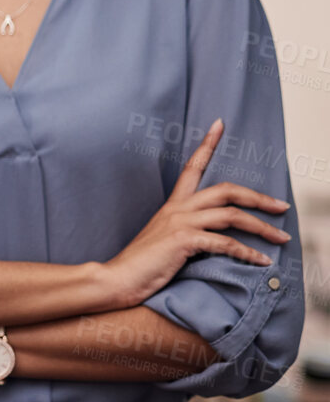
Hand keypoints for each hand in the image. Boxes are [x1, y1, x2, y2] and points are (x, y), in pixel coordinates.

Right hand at [101, 119, 290, 307]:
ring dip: (262, 227)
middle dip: (258, 197)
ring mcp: (180, 223)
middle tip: (281, 206)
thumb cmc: (142, 264)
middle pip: (225, 190)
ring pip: (231, 215)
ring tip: (281, 238)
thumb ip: (187, 232)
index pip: (192, 167)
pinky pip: (225, 243)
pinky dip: (248, 253)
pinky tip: (261, 260)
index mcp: (173, 205)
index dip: (207, 144)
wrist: (118, 277)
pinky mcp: (183, 240)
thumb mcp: (166, 240)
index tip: (219, 124)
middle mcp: (178, 209)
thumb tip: (213, 238)